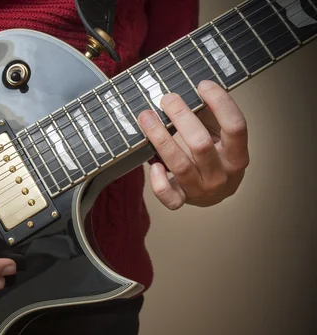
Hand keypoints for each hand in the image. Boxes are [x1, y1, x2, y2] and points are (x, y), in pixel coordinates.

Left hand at [138, 80, 249, 209]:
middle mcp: (222, 175)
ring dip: (160, 138)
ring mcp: (201, 189)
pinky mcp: (183, 199)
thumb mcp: (220, 135)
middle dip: (181, 117)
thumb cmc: (215, 156)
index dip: (220, 102)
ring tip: (146, 116)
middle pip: (201, 144)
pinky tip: (153, 165)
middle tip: (167, 98)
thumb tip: (191, 87)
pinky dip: (159, 183)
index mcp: (237, 155)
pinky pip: (169, 197)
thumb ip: (209, 114)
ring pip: (180, 165)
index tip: (202, 84)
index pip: (235, 126)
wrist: (214, 193)